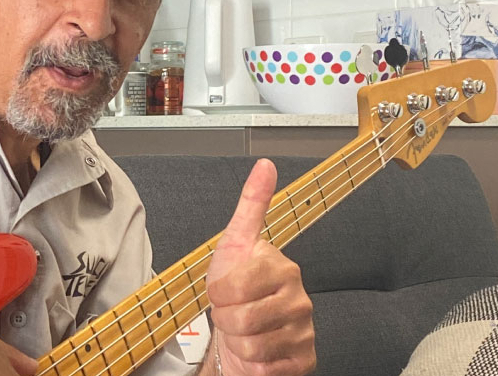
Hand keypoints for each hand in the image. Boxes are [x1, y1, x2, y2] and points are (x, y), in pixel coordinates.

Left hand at [205, 159, 315, 375]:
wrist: (240, 330)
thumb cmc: (234, 289)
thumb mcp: (235, 243)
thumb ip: (251, 205)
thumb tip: (265, 166)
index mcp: (282, 268)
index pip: (234, 286)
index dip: (218, 292)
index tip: (223, 289)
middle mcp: (299, 299)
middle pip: (242, 318)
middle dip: (226, 318)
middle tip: (232, 312)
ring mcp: (303, 331)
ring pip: (251, 345)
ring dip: (237, 341)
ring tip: (243, 329)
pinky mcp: (302, 360)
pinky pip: (264, 367)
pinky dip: (251, 364)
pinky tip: (256, 350)